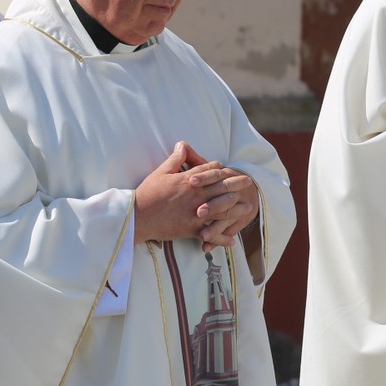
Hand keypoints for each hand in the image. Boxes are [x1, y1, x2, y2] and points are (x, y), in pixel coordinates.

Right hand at [135, 141, 258, 250]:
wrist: (137, 217)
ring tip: (248, 208)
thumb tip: (182, 144)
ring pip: (222, 210)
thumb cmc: (147, 193)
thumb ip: (175, 159)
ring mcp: (195, 213)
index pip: (212, 171)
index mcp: (189, 180)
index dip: (222, 170)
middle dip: (237, 184)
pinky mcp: (191, 229)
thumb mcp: (161, 172)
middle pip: (222, 188)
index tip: (230, 170)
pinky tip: (232, 241)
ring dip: (236, 209)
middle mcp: (196, 195)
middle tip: (249, 182)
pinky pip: (211, 234)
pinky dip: (221, 238)